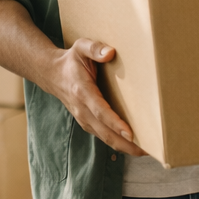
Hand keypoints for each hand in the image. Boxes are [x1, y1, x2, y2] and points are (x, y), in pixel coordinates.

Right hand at [45, 39, 146, 157]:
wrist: (52, 74)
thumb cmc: (71, 61)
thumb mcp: (80, 47)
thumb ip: (95, 48)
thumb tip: (110, 53)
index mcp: (82, 91)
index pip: (100, 111)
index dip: (115, 123)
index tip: (131, 133)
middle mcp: (82, 109)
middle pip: (105, 132)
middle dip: (125, 143)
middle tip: (146, 150)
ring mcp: (83, 118)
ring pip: (104, 137)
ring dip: (124, 147)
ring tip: (144, 151)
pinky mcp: (86, 122)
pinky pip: (103, 136)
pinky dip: (117, 143)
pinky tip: (132, 145)